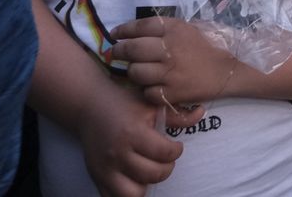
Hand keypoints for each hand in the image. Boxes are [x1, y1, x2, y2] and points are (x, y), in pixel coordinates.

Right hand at [72, 77, 193, 196]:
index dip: (176, 151)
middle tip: (164, 158)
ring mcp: (105, 169)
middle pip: (153, 174)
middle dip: (166, 167)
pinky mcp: (97, 178)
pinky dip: (128, 193)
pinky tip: (134, 178)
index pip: (164, 153)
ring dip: (147, 184)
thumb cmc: (124, 103)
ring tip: (148, 169)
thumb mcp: (150, 104)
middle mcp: (118, 154)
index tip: (175, 146)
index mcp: (132, 133)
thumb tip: (202, 114)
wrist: (90, 106)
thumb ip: (176, 115)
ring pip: (134, 194)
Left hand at [109, 17, 241, 108]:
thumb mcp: (186, 30)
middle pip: (132, 49)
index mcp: (175, 30)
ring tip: (138, 71)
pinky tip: (153, 86)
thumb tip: (131, 32)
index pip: (140, 27)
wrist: (224, 73)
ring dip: (133, 72)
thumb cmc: (203, 49)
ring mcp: (170, 72)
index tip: (115, 35)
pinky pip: (147, 92)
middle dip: (119, 52)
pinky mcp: (172, 92)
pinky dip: (147, 90)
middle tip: (116, 54)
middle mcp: (170, 49)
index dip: (123, 31)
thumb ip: (162, 29)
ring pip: (136, 72)